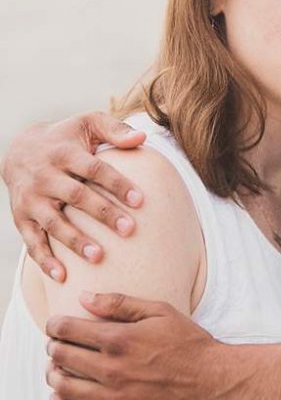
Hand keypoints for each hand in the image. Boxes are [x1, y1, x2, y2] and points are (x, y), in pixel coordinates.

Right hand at [1, 112, 145, 280]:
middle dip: (102, 213)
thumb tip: (142, 138)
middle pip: (76, 196)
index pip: (94, 169)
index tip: (140, 200)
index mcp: (65, 153)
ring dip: (74, 241)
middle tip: (128, 230)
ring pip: (53, 222)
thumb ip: (115, 129)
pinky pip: (32, 241)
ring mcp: (32, 199)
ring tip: (98, 257)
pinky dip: (44, 260)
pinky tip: (62, 276)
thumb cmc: (66, 138)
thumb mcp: (87, 124)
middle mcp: (45, 176)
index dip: (116, 184)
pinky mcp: (21, 217)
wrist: (18, 149)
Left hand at [46, 292, 229, 399]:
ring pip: (64, 388)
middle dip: (53, 347)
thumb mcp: (160, 312)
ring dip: (53, 375)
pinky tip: (61, 399)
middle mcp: (113, 370)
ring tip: (56, 369)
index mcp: (120, 340)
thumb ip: (119, 303)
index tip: (55, 325)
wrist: (216, 383)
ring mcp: (115, 399)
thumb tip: (83, 298)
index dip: (55, 325)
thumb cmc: (190, 344)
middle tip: (56, 344)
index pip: (68, 330)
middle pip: (62, 357)